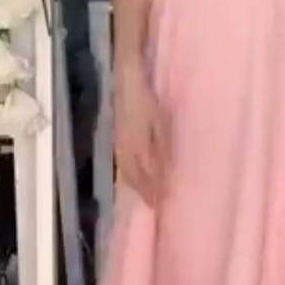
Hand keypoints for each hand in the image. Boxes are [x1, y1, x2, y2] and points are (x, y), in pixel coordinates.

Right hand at [113, 60, 169, 206]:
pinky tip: (134, 176)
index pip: (146, 179)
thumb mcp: (159, 123)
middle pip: (136, 178)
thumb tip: (166, 174)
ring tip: (147, 197)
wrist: (126, 77)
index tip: (164, 207)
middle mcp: (125, 150)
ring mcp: (120, 143)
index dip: (155, 193)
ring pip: (128, 172)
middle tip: (157, 207)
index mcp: (136, 148)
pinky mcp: (118, 136)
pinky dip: (130, 175)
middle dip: (146, 194)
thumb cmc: (147, 99)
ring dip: (137, 187)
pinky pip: (122, 163)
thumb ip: (161, 149)